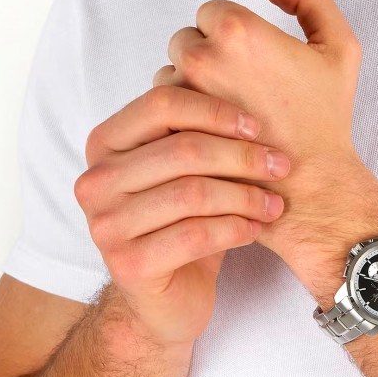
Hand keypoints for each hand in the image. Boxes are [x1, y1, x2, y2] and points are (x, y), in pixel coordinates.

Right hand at [74, 85, 290, 344]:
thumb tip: (248, 79)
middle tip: (282, 164)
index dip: (216, 110)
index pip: (161, 104)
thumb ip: (197, 130)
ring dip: (246, 195)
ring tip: (276, 201)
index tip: (258, 125)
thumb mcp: (186, 169)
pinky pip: (197, 235)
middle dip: (243, 156)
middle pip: (182, 150)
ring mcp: (105, 225)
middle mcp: (95, 181)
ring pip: (193, 193)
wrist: (166, 297)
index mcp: (105, 143)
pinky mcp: (128, 266)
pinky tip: (258, 228)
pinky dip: (238, 228)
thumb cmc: (183, 219)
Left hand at [154, 0, 377, 298]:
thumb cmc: (327, 117)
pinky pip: (163, 113)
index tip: (256, 63)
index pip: (211, 11)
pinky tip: (213, 136)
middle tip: (243, 89)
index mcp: (238, 31)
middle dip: (208, 59)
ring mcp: (183, 98)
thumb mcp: (341, 46)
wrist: (313, 185)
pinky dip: (182, 121)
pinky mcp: (171, 131)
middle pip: (185, 40)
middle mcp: (202, 58)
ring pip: (170, 76)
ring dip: (192, 88)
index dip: (235, 35)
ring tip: (229, 116)